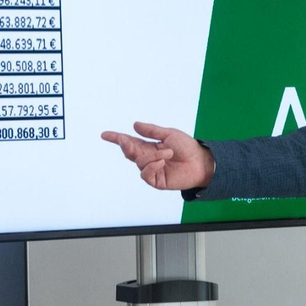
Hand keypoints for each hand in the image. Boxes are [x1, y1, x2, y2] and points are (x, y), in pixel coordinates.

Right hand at [100, 122, 215, 190]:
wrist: (201, 162)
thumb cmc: (187, 147)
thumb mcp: (169, 134)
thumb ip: (151, 131)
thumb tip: (134, 125)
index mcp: (149, 146)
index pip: (130, 142)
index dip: (117, 139)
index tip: (104, 135)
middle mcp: (148, 158)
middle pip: (129, 152)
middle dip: (126, 145)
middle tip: (125, 141)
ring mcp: (151, 170)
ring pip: (139, 162)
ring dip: (152, 156)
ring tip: (168, 153)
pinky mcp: (156, 180)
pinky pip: (145, 173)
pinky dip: (152, 166)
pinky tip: (162, 163)